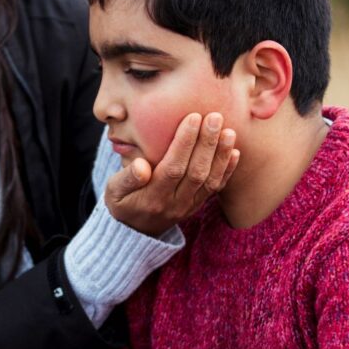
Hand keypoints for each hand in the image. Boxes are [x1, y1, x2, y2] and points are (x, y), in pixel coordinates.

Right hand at [106, 112, 238, 235]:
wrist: (136, 232)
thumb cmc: (123, 202)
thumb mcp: (113, 191)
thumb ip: (126, 178)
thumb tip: (141, 165)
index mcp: (153, 196)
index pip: (173, 167)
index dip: (185, 143)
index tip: (193, 117)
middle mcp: (175, 203)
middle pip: (196, 171)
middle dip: (207, 143)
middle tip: (215, 117)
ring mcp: (189, 206)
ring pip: (210, 180)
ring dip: (220, 155)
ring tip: (229, 131)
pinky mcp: (198, 206)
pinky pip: (216, 189)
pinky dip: (227, 170)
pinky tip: (235, 152)